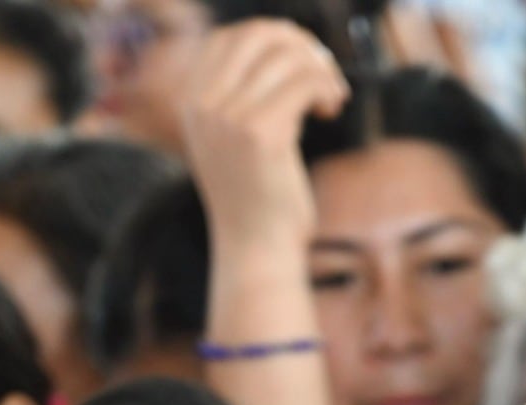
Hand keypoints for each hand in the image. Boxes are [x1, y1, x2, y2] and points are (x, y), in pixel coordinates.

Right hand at [181, 20, 350, 249]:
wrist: (256, 249)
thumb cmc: (258, 198)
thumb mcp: (233, 140)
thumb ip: (240, 96)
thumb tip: (286, 47)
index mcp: (192, 102)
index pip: (228, 36)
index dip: (273, 38)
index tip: (301, 62)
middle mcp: (204, 105)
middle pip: (257, 35)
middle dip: (301, 44)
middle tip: (324, 72)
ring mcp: (229, 118)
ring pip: (287, 57)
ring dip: (321, 69)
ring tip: (333, 97)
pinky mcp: (261, 134)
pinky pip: (305, 83)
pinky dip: (327, 87)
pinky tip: (332, 109)